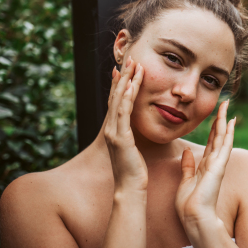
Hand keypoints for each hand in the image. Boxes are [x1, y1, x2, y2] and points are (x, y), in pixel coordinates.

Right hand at [103, 56, 147, 191]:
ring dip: (126, 81)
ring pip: (119, 100)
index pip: (116, 102)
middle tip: (129, 58)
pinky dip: (127, 97)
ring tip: (132, 65)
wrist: (130, 188)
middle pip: (116, 96)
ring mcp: (114, 132)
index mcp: (115, 130)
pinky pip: (123, 113)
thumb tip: (136, 129)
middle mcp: (111, 128)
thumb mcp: (133, 149)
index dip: (119, 84)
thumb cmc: (135, 171)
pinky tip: (132, 85)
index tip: (123, 68)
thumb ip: (133, 136)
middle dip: (122, 77)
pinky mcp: (120, 138)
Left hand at [176, 100, 235, 228]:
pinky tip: (230, 121)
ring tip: (226, 105)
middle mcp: (214, 163)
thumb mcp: (185, 181)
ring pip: (223, 137)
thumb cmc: (188, 204)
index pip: (212, 142)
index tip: (216, 115)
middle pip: (219, 136)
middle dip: (220, 119)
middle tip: (224, 103)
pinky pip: (224, 145)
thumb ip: (187, 166)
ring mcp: (218, 164)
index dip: (214, 128)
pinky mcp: (219, 166)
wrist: (193, 217)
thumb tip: (187, 152)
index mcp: (205, 166)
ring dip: (224, 120)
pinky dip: (228, 132)